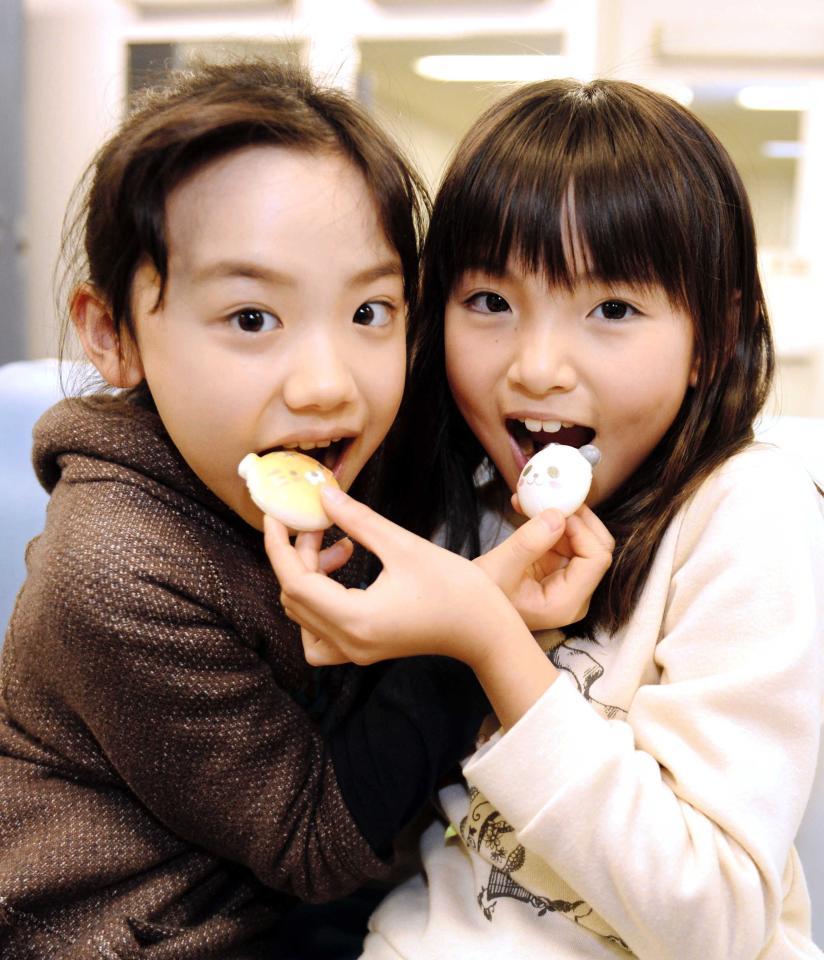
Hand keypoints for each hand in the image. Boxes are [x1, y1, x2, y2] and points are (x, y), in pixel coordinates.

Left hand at [264, 487, 532, 671]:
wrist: (485, 630)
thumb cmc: (455, 588)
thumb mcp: (403, 545)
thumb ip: (357, 520)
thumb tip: (322, 494)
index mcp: (356, 619)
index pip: (296, 583)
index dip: (279, 546)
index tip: (275, 515)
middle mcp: (349, 642)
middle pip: (295, 598)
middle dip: (299, 556)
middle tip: (321, 522)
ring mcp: (355, 652)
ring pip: (303, 617)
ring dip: (308, 578)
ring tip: (340, 547)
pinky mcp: (363, 650)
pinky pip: (319, 632)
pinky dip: (318, 602)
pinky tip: (344, 576)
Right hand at [475, 505, 613, 629]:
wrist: (469, 608)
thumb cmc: (478, 599)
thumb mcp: (499, 568)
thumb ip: (529, 542)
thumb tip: (558, 515)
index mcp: (566, 602)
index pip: (596, 558)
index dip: (581, 529)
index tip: (555, 510)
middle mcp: (574, 594)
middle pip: (597, 548)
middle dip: (577, 519)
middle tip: (552, 497)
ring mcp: (566, 582)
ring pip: (582, 539)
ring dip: (560, 516)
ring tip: (528, 500)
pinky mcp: (554, 570)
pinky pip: (562, 539)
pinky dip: (547, 522)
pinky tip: (523, 508)